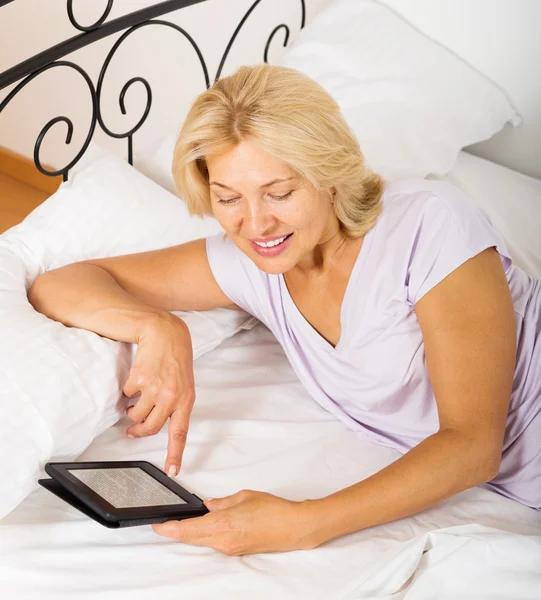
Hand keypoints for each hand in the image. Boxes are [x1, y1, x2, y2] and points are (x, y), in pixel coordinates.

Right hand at [122, 313, 194, 476]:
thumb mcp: (185, 384)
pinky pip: (127, 396)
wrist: (165, 332)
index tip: (172, 471)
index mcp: (186, 400)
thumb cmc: (176, 359)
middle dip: (138, 432)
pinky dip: (127, 393)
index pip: (180, 433)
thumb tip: (159, 424)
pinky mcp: (139, 380)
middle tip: (133, 430)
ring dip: (132, 413)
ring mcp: (154, 389)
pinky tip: (135, 382)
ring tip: (134, 403)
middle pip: (150, 428)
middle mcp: (171, 397)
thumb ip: (176, 404)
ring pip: (136, 416)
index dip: (175, 454)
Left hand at [151, 490, 319, 555]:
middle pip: (191, 539)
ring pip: (201, 542)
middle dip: (176, 532)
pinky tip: (205, 526)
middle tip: (164, 523)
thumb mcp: (244, 496)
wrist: (294, 527)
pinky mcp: (236, 551)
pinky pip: (214, 543)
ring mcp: (230, 549)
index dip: (169, 529)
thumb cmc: (274, 509)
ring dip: (191, 533)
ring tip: (182, 522)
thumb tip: (208, 505)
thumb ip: (222, 502)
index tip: (157, 525)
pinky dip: (205, 535)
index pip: (188, 530)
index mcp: (223, 525)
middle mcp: (223, 541)